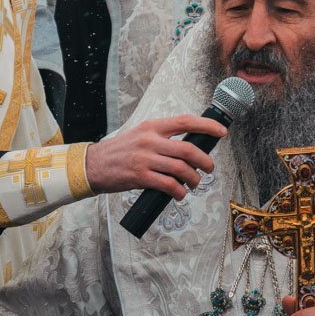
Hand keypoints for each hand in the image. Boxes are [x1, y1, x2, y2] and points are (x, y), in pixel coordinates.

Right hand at [85, 115, 224, 198]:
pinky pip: (169, 185)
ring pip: (181, 169)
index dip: (207, 126)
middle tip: (209, 168)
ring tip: (194, 183)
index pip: (185, 121)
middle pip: (188, 149)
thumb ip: (163, 137)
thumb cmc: (120, 151)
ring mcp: (145, 159)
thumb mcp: (141, 135)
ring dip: (194, 179)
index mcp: (152, 126)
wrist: (93, 165)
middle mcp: (150, 140)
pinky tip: (180, 194)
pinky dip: (179, 192)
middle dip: (205, 161)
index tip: (221, 132)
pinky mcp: (140, 177)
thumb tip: (190, 146)